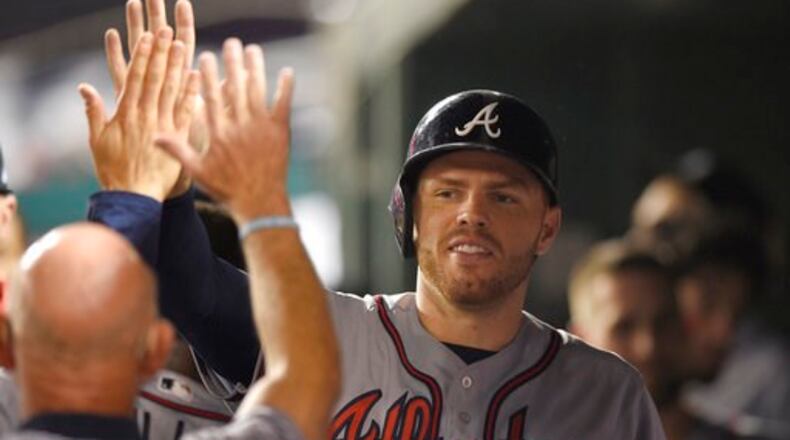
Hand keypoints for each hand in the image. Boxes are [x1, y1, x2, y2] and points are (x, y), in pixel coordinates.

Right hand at [80, 29, 200, 201]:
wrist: (134, 197)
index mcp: (126, 114)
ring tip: (182, 45)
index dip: (142, 56)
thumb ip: (93, 111)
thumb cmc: (113, 170)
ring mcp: (163, 126)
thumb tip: (83, 87)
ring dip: (177, 67)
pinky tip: (197, 76)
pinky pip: (185, 112)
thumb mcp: (96, 140)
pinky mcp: (177, 139)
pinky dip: (191, 93)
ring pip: (171, 91)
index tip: (148, 38)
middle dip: (161, 53)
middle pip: (155, 79)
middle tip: (167, 31)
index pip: (135, 78)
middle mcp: (145, 116)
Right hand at [155, 38, 294, 222]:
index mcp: (218, 133)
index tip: (204, 55)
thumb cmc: (227, 190)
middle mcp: (239, 126)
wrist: (259, 203)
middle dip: (233, 63)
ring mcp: (261, 128)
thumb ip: (177, 150)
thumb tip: (152, 136)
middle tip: (231, 44)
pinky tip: (287, 72)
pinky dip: (286, 87)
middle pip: (235, 88)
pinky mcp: (280, 132)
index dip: (208, 75)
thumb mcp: (196, 171)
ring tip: (253, 50)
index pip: (211, 97)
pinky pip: (283, 104)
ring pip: (258, 91)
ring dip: (256, 68)